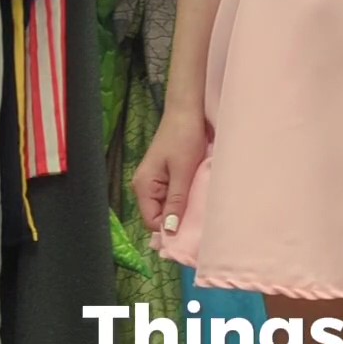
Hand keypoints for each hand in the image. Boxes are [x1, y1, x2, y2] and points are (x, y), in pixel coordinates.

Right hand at [131, 105, 206, 233]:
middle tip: (199, 220)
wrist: (188, 111)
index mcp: (143, 186)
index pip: (152, 222)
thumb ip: (176, 202)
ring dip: (182, 209)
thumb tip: (169, 231)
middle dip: (176, 220)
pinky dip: (184, 199)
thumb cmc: (184, 137)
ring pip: (167, 207)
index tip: (190, 233)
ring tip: (199, 206)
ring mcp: (154, 181)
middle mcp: (144, 186)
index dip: (169, 230)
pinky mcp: (165, 176)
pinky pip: (172, 196)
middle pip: (158, 216)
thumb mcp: (183, 173)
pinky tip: (197, 197)